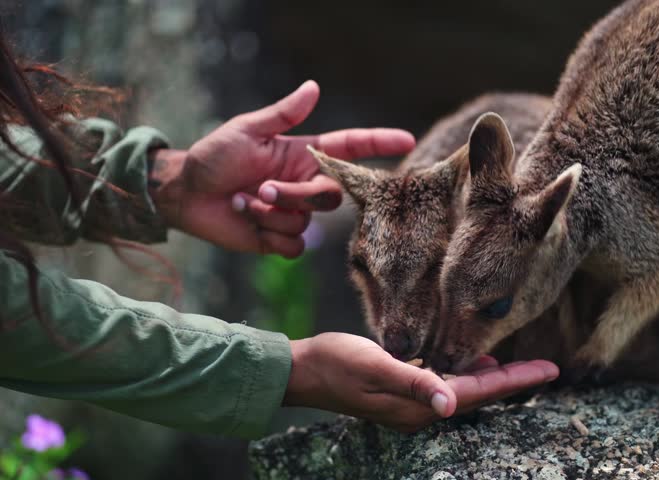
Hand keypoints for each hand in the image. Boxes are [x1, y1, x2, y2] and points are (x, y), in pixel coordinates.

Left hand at [148, 80, 414, 256]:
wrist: (186, 194)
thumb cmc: (214, 156)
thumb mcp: (247, 130)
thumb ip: (284, 114)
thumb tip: (314, 87)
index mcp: (303, 156)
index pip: (350, 149)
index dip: (379, 143)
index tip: (407, 140)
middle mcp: (304, 185)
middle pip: (328, 195)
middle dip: (295, 195)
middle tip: (261, 188)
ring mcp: (294, 213)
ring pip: (306, 222)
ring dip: (271, 214)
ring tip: (243, 202)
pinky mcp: (279, 239)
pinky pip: (293, 246)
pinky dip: (269, 235)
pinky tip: (247, 222)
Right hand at [283, 333, 558, 432]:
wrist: (304, 370)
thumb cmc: (337, 363)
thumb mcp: (376, 368)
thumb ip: (414, 383)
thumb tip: (451, 405)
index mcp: (420, 405)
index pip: (480, 392)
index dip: (516, 380)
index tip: (551, 370)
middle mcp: (421, 408)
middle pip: (479, 392)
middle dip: (514, 380)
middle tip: (549, 368)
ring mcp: (412, 401)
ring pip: (465, 388)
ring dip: (493, 378)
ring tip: (522, 367)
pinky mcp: (403, 389)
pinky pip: (446, 382)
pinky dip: (467, 371)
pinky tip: (476, 361)